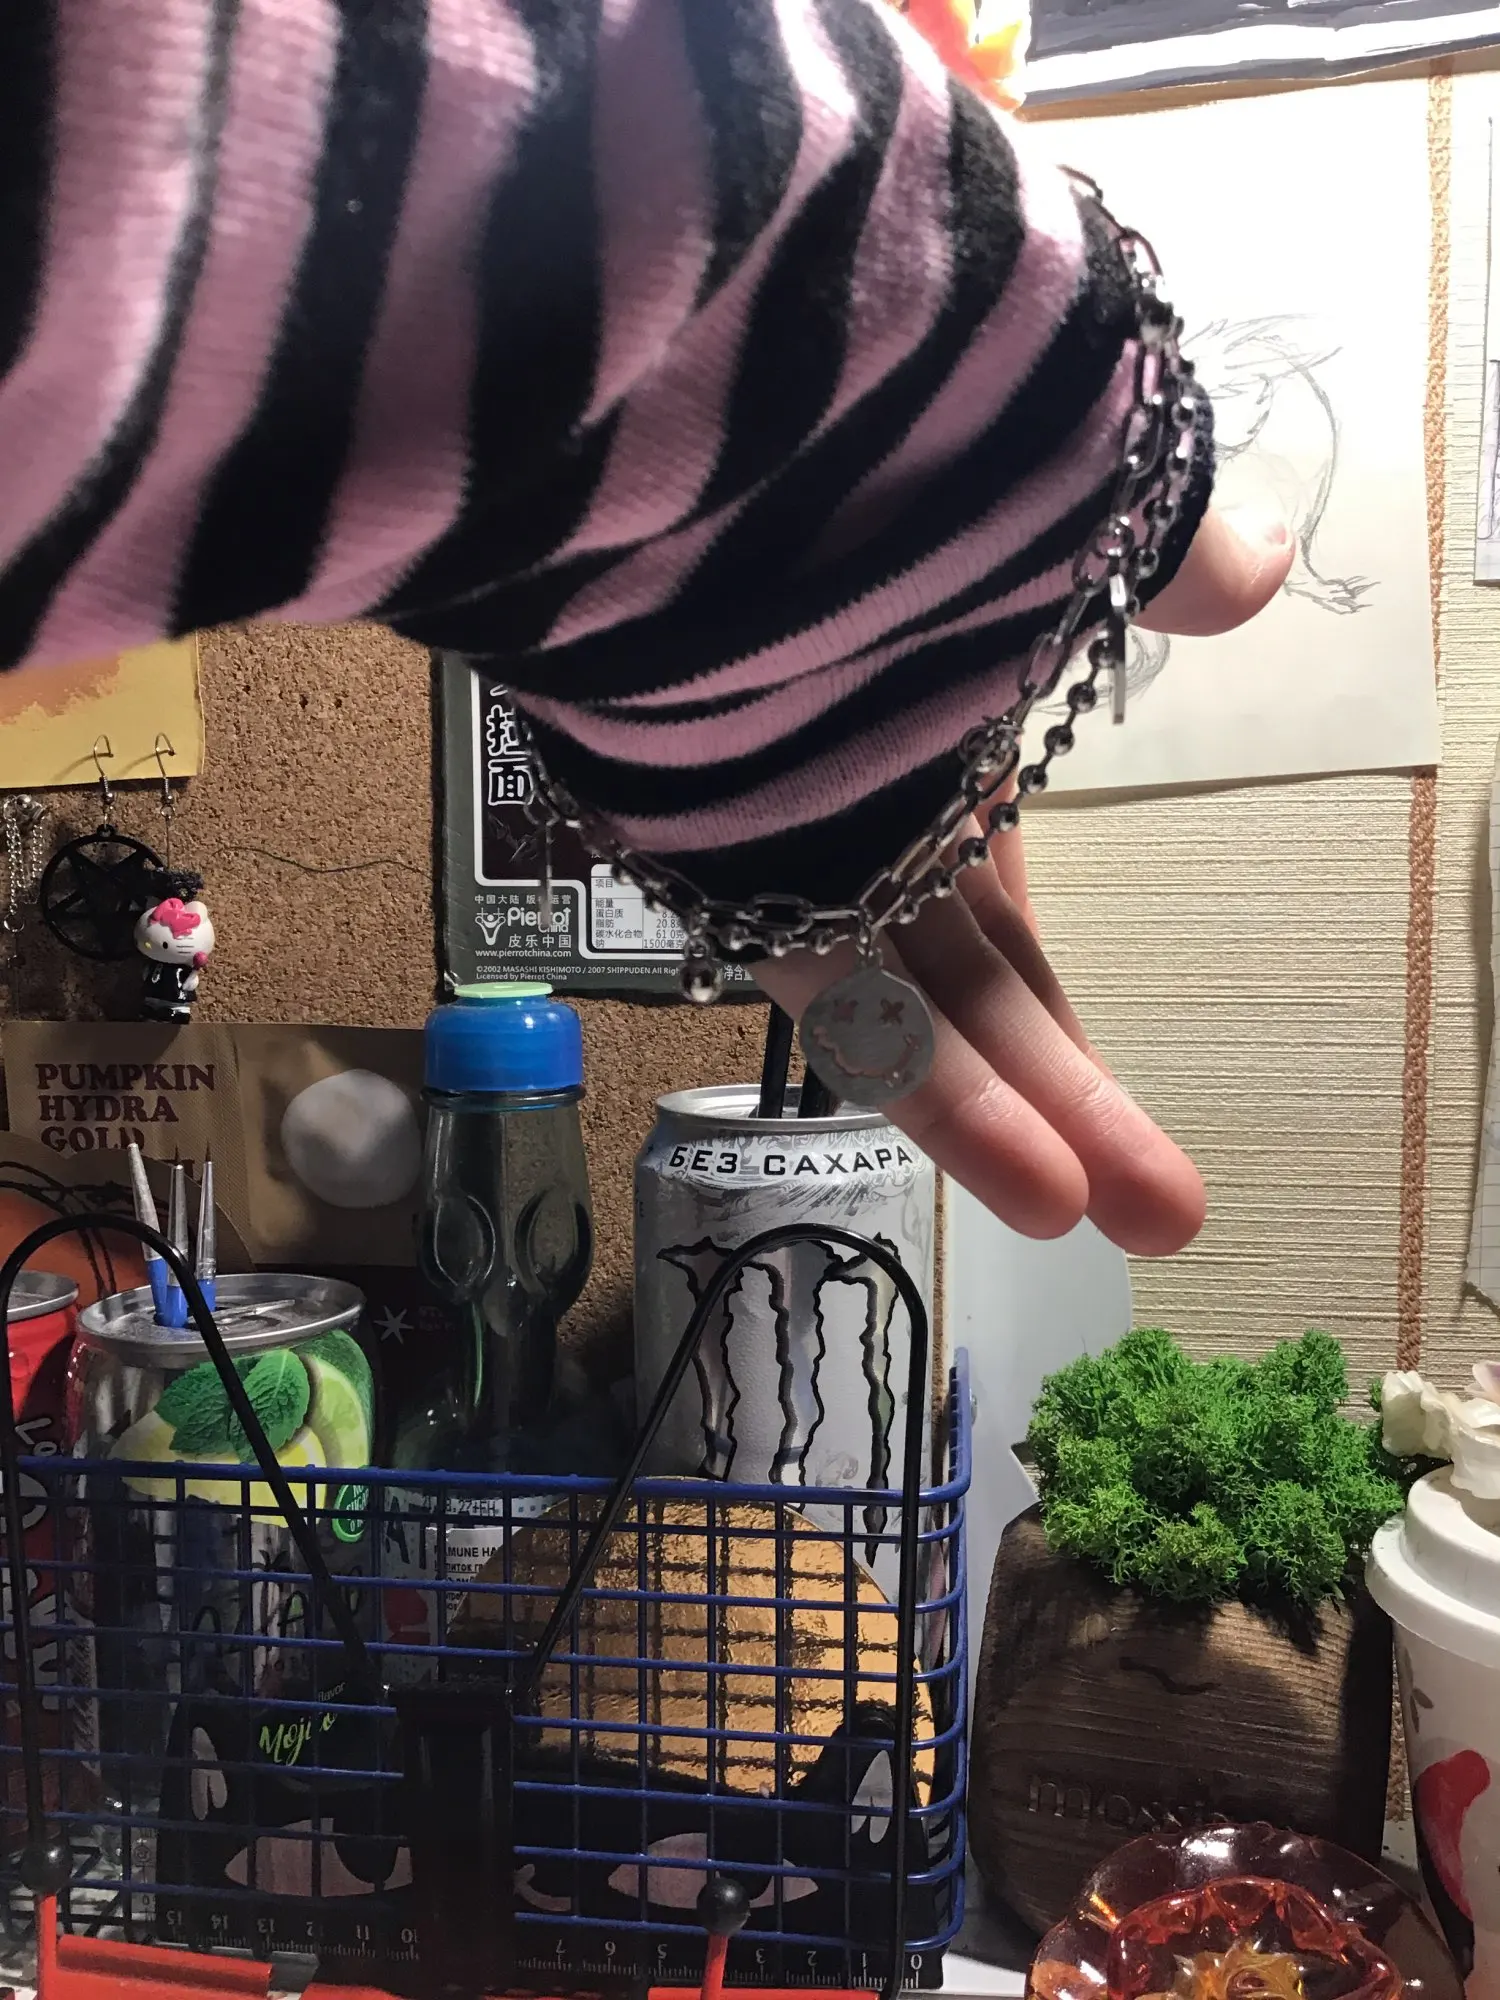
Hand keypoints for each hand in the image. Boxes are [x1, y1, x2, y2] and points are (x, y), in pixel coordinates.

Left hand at [755, 504, 1292, 1254]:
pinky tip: (1036, 1182)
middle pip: (975, 977)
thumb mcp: (1048, 495)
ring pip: (926, 1006)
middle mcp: (866, 801)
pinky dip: (936, 1086)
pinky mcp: (736, 866)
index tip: (1101, 1098)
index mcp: (933, 732)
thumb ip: (1149, 547)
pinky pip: (845, 993)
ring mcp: (801, 842)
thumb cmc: (873, 445)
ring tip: (1110, 1220)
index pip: (997, 909)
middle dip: (1068, 1091)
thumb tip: (1257, 562)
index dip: (1048, 1012)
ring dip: (1021, 1121)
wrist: (692, 415)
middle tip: (1164, 1206)